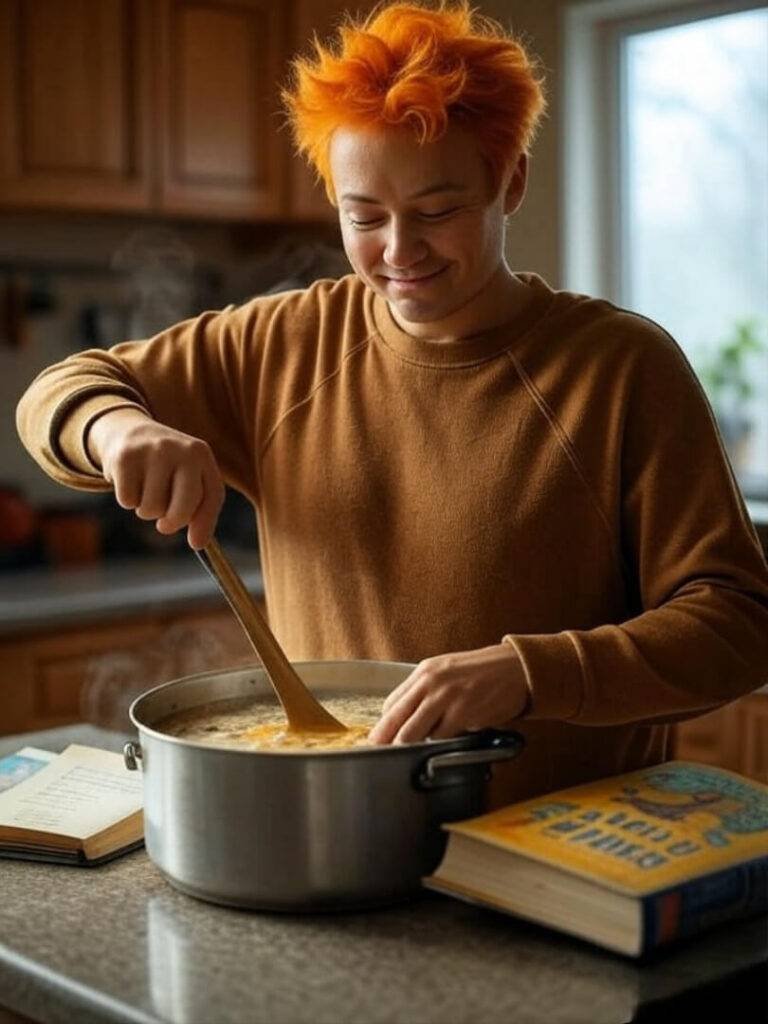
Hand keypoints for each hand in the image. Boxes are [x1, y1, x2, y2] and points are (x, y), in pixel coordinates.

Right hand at [87, 408, 224, 549]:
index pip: (212, 495)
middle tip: (164, 524)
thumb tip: (199, 544)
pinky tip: (130, 482)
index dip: (205, 523)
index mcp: (201, 454)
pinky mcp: (125, 458)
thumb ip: (199, 508)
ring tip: (147, 490)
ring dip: (147, 510)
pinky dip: (128, 500)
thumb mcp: (189, 476)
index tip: (195, 544)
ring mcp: (152, 451)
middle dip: (173, 523)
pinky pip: (128, 501)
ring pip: (152, 509)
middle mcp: (180, 449)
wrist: (128, 433)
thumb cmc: (165, 467)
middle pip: (183, 508)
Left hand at [367, 643, 529, 743]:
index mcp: (424, 672)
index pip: (391, 703)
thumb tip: (407, 717)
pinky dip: (439, 745)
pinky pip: (440, 738)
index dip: (384, 725)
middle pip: (395, 720)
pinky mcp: (462, 713)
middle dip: (385, 742)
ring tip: (409, 754)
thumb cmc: (483, 672)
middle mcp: (430, 682)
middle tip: (380, 756)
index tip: (379, 739)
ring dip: (410, 747)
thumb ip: (426, 691)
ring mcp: (445, 698)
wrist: (515, 668)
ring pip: (412, 733)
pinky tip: (444, 742)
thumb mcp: (447, 672)